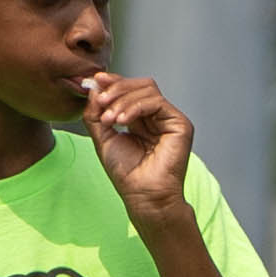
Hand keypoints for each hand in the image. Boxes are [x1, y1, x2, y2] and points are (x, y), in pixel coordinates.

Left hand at [77, 72, 192, 223]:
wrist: (142, 194)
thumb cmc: (126, 173)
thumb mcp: (102, 136)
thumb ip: (96, 111)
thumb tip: (95, 85)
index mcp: (141, 119)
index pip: (130, 90)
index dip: (114, 82)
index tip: (95, 81)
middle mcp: (157, 117)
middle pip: (140, 85)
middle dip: (117, 89)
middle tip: (100, 101)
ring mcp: (170, 119)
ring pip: (147, 90)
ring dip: (123, 100)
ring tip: (109, 119)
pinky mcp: (180, 124)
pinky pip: (156, 102)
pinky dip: (135, 107)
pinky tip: (122, 121)